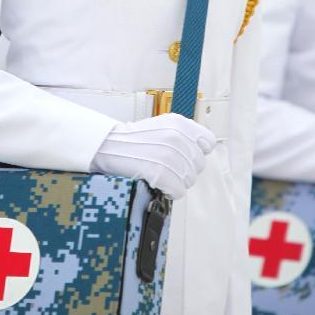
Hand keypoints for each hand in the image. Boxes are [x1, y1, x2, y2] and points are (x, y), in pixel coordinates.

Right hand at [90, 114, 215, 198]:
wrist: (107, 146)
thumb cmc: (133, 140)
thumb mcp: (161, 126)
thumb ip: (183, 135)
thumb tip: (202, 151)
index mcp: (179, 123)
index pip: (207, 142)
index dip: (197, 152)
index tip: (185, 156)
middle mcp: (176, 136)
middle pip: (199, 165)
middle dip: (184, 170)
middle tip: (165, 167)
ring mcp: (168, 154)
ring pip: (189, 180)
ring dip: (175, 181)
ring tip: (159, 174)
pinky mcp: (159, 172)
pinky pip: (178, 191)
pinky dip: (169, 192)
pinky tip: (158, 183)